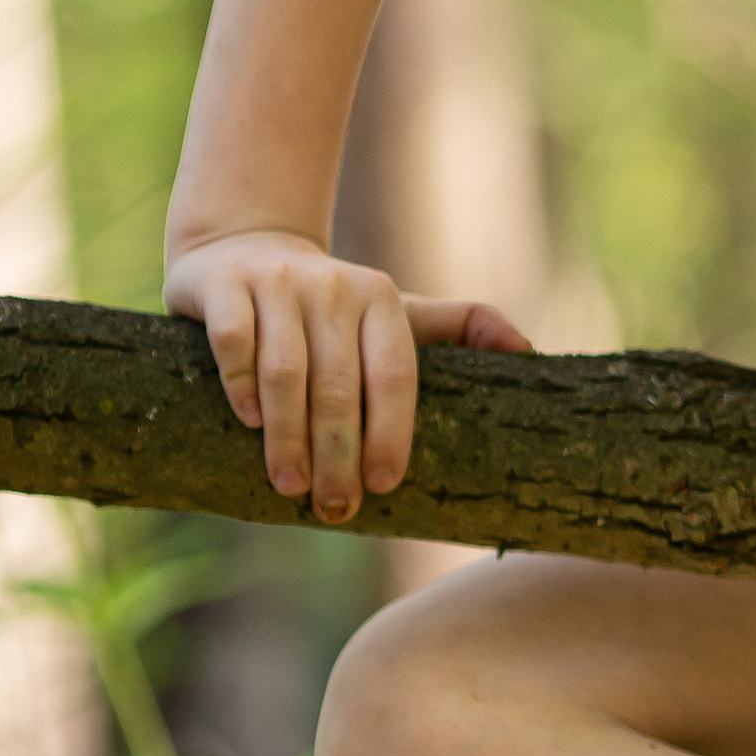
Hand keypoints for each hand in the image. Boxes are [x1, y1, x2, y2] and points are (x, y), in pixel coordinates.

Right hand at [165, 230, 532, 522]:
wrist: (245, 247)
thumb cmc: (330, 304)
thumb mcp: (393, 311)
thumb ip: (457, 326)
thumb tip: (530, 349)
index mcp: (381, 298)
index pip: (394, 374)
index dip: (392, 431)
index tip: (385, 485)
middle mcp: (333, 286)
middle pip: (339, 384)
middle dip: (338, 453)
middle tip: (334, 508)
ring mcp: (277, 284)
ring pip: (287, 371)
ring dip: (289, 434)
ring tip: (291, 486)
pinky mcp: (226, 285)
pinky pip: (236, 342)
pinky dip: (243, 383)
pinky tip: (250, 421)